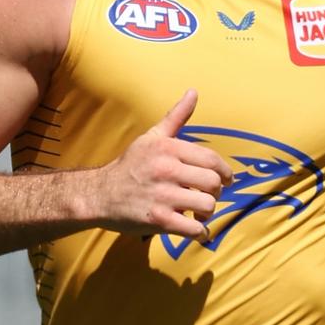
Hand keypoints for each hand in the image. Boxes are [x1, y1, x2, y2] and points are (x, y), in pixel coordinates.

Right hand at [94, 90, 233, 240]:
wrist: (100, 194)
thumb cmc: (131, 165)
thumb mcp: (152, 136)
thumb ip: (176, 116)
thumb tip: (193, 92)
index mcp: (168, 148)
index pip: (211, 160)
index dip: (224, 172)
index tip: (225, 180)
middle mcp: (166, 170)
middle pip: (213, 183)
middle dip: (216, 192)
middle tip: (207, 196)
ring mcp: (162, 196)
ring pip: (207, 206)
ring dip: (207, 213)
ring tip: (198, 213)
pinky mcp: (158, 221)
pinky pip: (194, 229)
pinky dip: (200, 232)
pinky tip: (194, 228)